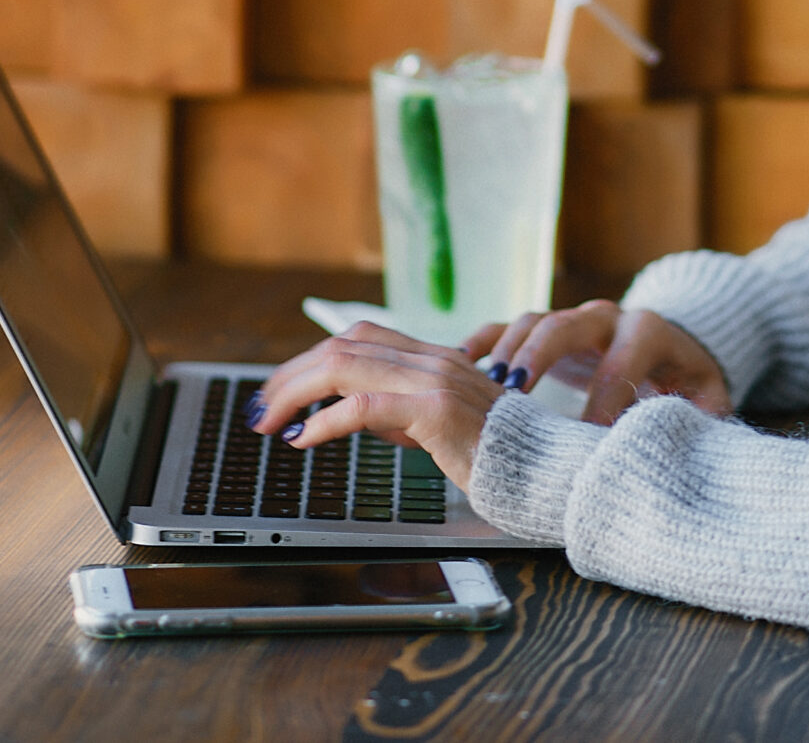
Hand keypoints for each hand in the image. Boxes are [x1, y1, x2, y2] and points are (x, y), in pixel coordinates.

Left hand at [249, 323, 502, 489]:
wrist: (546, 469)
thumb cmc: (498, 453)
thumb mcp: (438, 425)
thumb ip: (397, 412)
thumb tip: (346, 413)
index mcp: (434, 358)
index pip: (358, 339)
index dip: (311, 359)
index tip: (282, 390)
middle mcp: (432, 359)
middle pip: (342, 347)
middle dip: (290, 376)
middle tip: (261, 410)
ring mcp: (435, 380)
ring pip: (345, 367)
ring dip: (295, 394)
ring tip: (270, 422)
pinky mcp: (436, 410)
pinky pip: (364, 405)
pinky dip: (324, 421)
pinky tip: (303, 439)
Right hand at [463, 301, 731, 424]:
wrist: (675, 341)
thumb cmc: (688, 380)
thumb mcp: (708, 398)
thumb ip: (703, 421)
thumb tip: (689, 448)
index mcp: (647, 333)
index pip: (620, 365)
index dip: (603, 404)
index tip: (586, 442)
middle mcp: (606, 318)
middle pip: (565, 326)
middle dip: (538, 360)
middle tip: (513, 397)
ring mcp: (573, 318)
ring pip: (532, 321)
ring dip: (507, 353)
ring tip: (486, 390)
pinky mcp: (548, 327)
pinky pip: (509, 325)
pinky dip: (484, 341)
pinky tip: (460, 365)